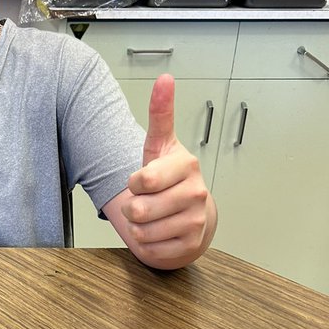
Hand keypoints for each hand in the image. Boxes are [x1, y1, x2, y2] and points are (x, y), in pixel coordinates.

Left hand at [121, 74, 213, 268]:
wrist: (190, 213)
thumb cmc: (168, 179)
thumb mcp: (160, 146)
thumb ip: (160, 113)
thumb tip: (165, 78)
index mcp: (186, 165)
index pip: (143, 180)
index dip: (133, 183)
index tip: (143, 180)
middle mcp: (196, 192)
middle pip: (138, 210)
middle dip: (132, 208)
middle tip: (145, 202)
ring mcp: (196, 220)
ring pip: (141, 232)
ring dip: (138, 228)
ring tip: (152, 217)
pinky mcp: (191, 245)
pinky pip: (151, 250)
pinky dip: (147, 245)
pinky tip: (159, 233)